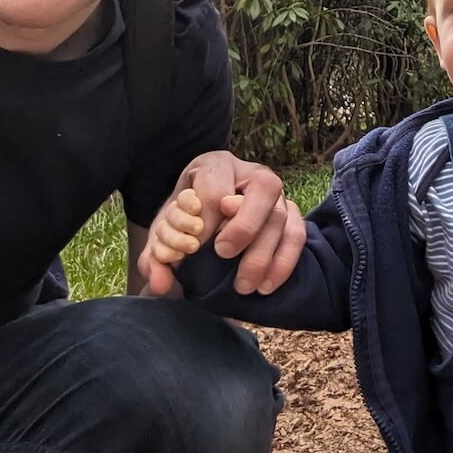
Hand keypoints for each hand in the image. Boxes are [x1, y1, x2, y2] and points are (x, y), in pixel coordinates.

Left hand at [138, 151, 305, 297]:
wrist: (203, 224)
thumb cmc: (184, 223)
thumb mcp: (163, 234)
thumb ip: (155, 257)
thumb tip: (161, 281)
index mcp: (214, 166)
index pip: (216, 186)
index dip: (205, 219)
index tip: (193, 247)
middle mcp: (250, 172)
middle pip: (264, 187)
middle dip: (245, 224)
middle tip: (222, 254)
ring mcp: (276, 194)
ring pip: (282, 214)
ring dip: (263, 253)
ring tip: (243, 285)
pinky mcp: (290, 215)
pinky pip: (297, 234)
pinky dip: (284, 261)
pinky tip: (266, 286)